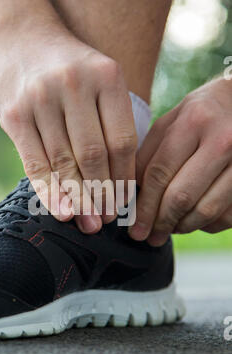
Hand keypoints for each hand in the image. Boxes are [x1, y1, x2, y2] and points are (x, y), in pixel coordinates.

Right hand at [0, 26, 136, 233]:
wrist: (22, 39)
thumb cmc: (71, 71)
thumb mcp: (100, 81)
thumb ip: (111, 122)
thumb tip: (120, 183)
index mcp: (107, 76)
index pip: (122, 140)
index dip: (125, 178)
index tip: (125, 204)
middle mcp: (74, 84)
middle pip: (94, 154)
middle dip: (103, 194)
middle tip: (107, 221)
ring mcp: (40, 98)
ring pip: (64, 162)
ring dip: (78, 199)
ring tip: (88, 223)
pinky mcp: (14, 114)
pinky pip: (35, 162)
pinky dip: (49, 191)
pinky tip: (61, 212)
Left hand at [129, 77, 231, 244]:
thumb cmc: (199, 116)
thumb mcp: (170, 123)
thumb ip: (148, 156)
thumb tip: (131, 198)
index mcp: (193, 122)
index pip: (159, 174)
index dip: (143, 206)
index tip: (134, 227)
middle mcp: (222, 140)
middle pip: (181, 196)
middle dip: (160, 223)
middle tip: (149, 237)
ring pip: (205, 211)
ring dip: (182, 227)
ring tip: (169, 229)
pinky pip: (226, 216)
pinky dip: (206, 225)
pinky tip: (193, 221)